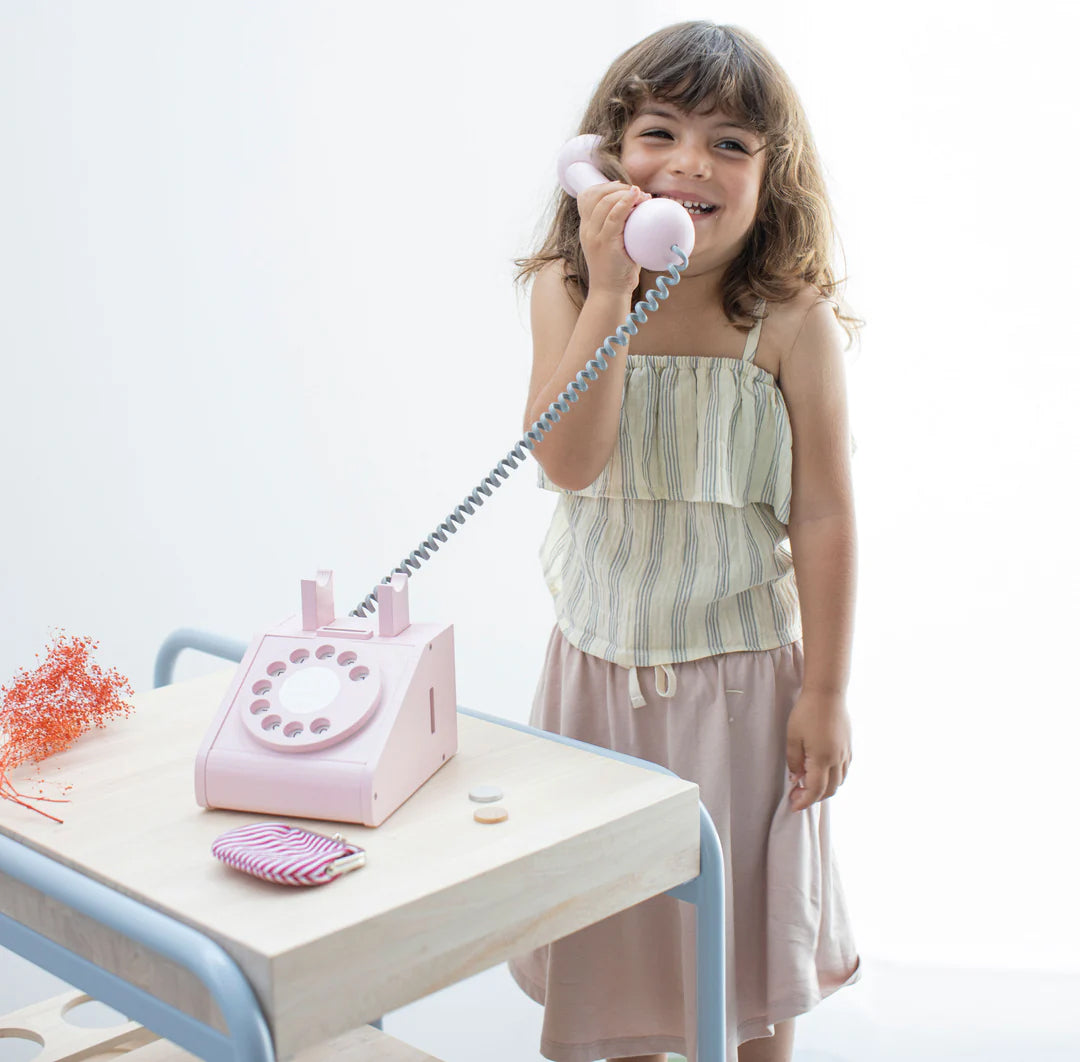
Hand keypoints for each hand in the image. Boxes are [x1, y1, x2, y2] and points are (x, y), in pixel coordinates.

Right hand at [577, 181, 649, 295]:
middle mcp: (587, 230)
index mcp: (587, 229)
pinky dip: (626, 203)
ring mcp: (594, 236)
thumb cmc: (617, 271)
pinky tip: (637, 197)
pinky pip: (614, 216)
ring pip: (605, 202)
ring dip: (625, 193)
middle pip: (595, 195)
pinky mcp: (605, 243)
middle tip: (637, 192)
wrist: (609, 293)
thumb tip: (642, 212)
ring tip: (642, 196)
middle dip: (617, 187)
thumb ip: (621, 229)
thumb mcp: (615, 245)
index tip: (622, 187)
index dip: (604, 186)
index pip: (586, 197)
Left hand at [785, 689, 851, 811]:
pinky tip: (822, 772)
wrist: (828, 693)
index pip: (815, 790)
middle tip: (797, 795)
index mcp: (822, 759)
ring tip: (808, 785)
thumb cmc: (807, 712)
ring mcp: (846, 754)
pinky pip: (844, 771)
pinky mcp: (849, 747)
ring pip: (839, 782)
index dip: (804, 801)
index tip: (794, 806)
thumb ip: (793, 761)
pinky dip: (834, 778)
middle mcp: (837, 759)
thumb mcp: (792, 737)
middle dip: (813, 798)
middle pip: (829, 790)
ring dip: (825, 789)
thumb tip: (796, 778)